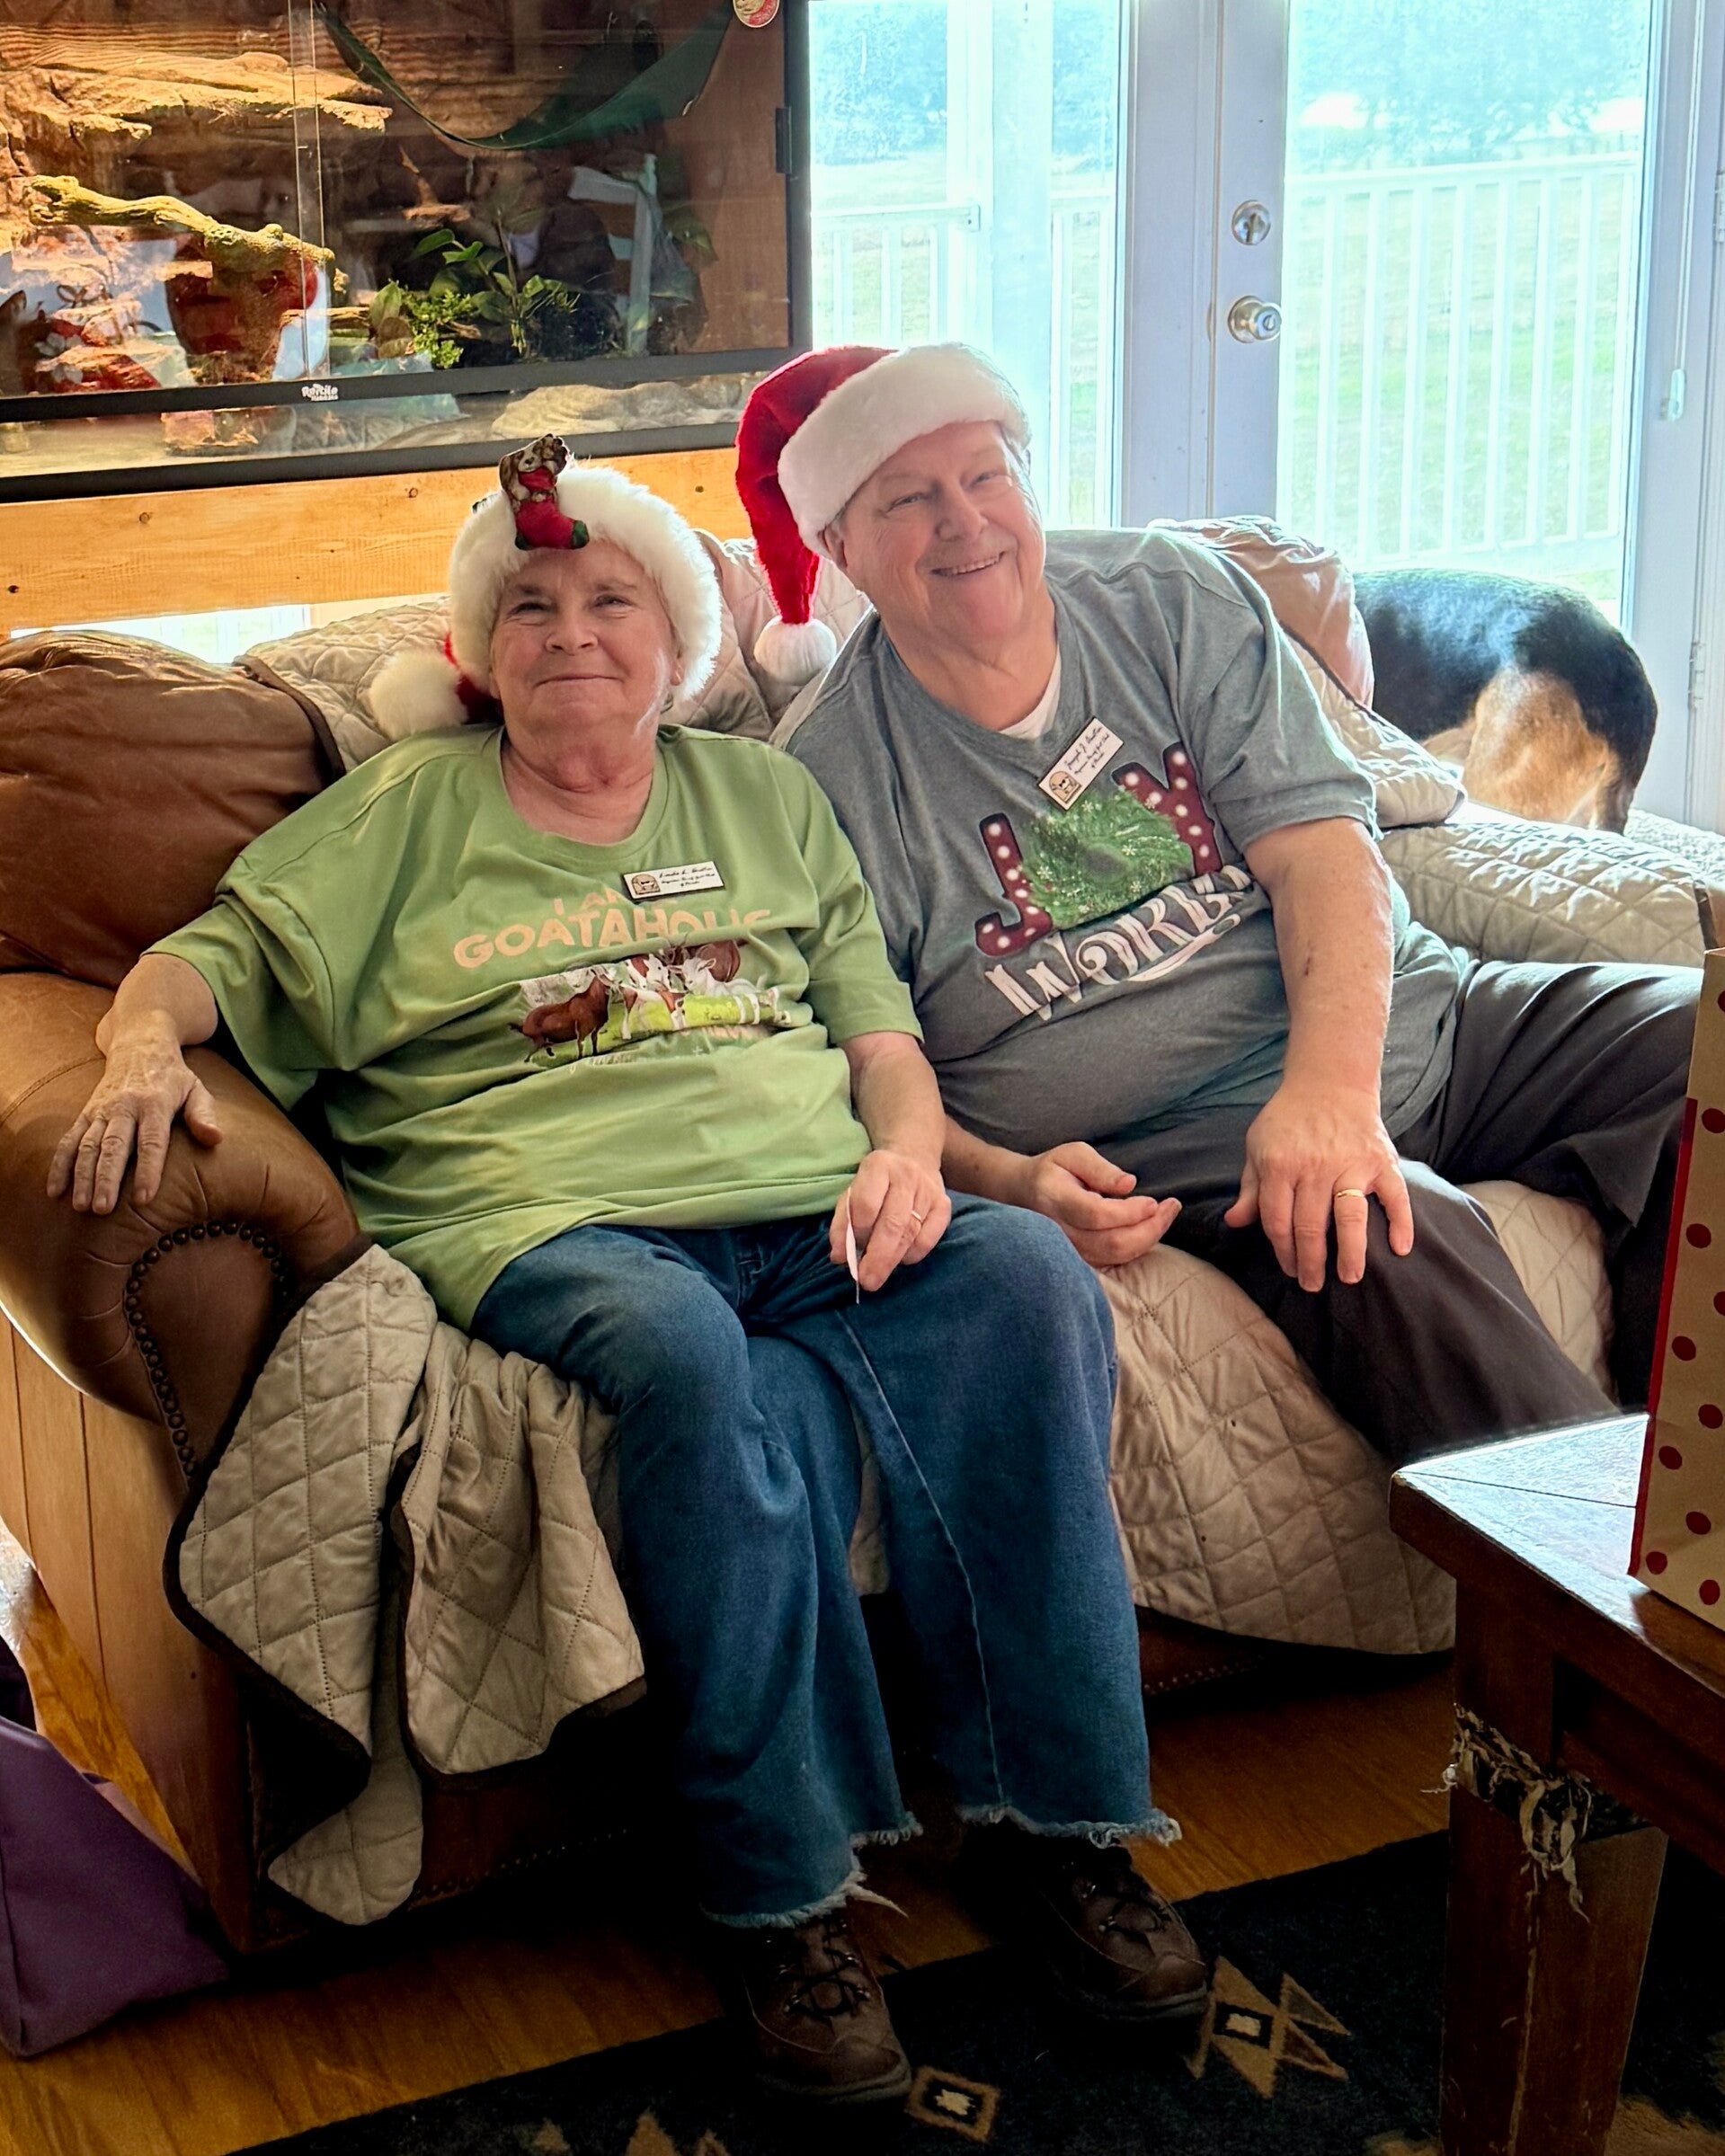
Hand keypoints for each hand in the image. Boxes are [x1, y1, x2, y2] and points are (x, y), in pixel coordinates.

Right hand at [46, 1027, 222, 1213]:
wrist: (139, 1043)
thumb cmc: (173, 1076)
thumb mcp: (196, 1088)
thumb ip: (203, 1115)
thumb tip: (215, 1139)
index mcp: (155, 1103)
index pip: (152, 1141)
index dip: (148, 1170)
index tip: (144, 1198)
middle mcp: (124, 1107)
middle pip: (114, 1146)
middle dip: (107, 1178)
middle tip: (103, 1209)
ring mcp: (101, 1110)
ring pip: (88, 1145)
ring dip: (82, 1176)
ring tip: (81, 1207)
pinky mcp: (86, 1113)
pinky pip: (69, 1140)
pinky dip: (60, 1165)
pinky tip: (55, 1191)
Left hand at [829, 1148, 950, 1290]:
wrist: (913, 1159)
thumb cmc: (875, 1185)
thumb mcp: (852, 1195)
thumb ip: (843, 1224)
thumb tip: (839, 1257)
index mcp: (878, 1166)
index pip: (866, 1206)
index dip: (859, 1233)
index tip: (851, 1251)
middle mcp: (906, 1175)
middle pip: (892, 1224)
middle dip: (878, 1258)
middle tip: (867, 1282)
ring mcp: (928, 1190)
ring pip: (910, 1234)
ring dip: (892, 1260)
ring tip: (878, 1275)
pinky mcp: (944, 1205)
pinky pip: (928, 1239)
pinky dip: (913, 1255)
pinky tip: (900, 1259)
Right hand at [1020, 1142, 1180, 1268]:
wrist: (1022, 1194)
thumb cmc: (1053, 1170)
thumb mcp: (1072, 1154)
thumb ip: (1100, 1168)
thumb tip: (1129, 1185)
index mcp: (1055, 1198)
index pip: (1096, 1214)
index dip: (1129, 1212)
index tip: (1153, 1201)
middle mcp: (1059, 1231)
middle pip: (1111, 1243)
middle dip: (1150, 1228)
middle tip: (1172, 1206)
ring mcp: (1069, 1250)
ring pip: (1115, 1256)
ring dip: (1149, 1238)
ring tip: (1166, 1213)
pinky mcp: (1080, 1258)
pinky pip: (1114, 1259)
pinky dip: (1138, 1245)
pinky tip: (1150, 1226)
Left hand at [1223, 1081, 1412, 1289]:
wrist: (1330, 1083)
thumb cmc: (1289, 1119)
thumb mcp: (1258, 1147)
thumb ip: (1250, 1187)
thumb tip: (1235, 1222)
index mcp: (1280, 1166)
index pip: (1277, 1220)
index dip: (1281, 1250)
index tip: (1288, 1270)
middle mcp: (1316, 1167)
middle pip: (1311, 1226)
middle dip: (1310, 1262)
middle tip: (1312, 1285)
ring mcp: (1351, 1165)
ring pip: (1350, 1217)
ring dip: (1350, 1252)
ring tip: (1349, 1277)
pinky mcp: (1381, 1161)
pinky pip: (1395, 1196)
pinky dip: (1400, 1222)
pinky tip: (1399, 1249)